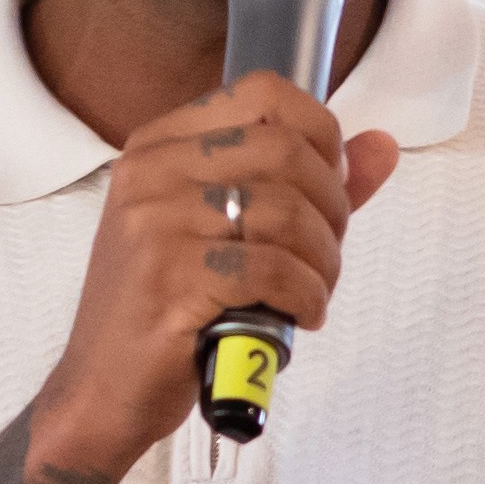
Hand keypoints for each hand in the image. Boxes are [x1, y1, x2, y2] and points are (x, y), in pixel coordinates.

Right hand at [36, 79, 401, 478]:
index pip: (265, 93)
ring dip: (323, 261)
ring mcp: (154, 223)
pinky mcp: (168, 279)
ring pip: (284, 211)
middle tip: (326, 255)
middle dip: (332, 207)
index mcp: (160, 145)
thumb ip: (306, 185)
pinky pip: (272, 270)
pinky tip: (300, 317)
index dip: (321, 134)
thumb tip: (382, 147)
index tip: (329, 187)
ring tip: (314, 292)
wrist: (101, 390)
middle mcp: (151, 171)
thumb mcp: (228, 233)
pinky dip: (305, 296)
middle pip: (286, 150)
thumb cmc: (168, 310)